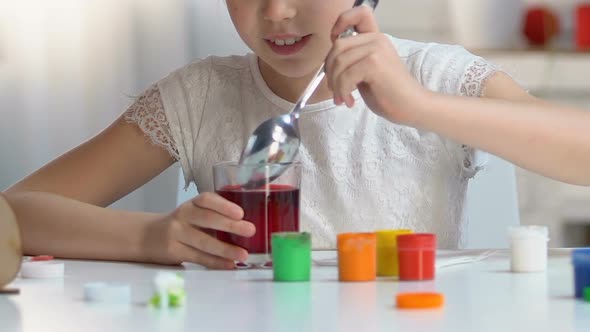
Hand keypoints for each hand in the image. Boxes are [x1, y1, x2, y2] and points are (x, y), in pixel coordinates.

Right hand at [141, 192, 254, 268]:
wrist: (147, 236)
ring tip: (243, 254)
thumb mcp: (193, 214)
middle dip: (230, 226)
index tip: (240, 212)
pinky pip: (198, 258)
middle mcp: (183, 216)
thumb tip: (248, 224)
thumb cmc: (181, 224)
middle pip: (207, 219)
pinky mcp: (174, 251)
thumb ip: (214, 216)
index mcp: (191, 204)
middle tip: (250, 230)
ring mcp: (176, 234)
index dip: (223, 205)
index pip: (206, 200)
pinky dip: (216, 262)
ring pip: (204, 242)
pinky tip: (229, 265)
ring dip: (225, 249)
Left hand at [325, 6, 427, 124]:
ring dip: (335, 85)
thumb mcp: (367, 70)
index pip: (359, 13)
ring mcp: (377, 49)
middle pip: (338, 46)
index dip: (341, 23)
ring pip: (339, 62)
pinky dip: (342, 91)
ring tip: (342, 98)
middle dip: (330, 70)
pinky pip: (345, 76)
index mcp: (376, 38)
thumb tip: (328, 62)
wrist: (411, 106)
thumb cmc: (388, 92)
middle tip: (334, 89)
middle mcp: (377, 39)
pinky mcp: (374, 64)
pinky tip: (349, 101)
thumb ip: (353, 60)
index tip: (335, 43)